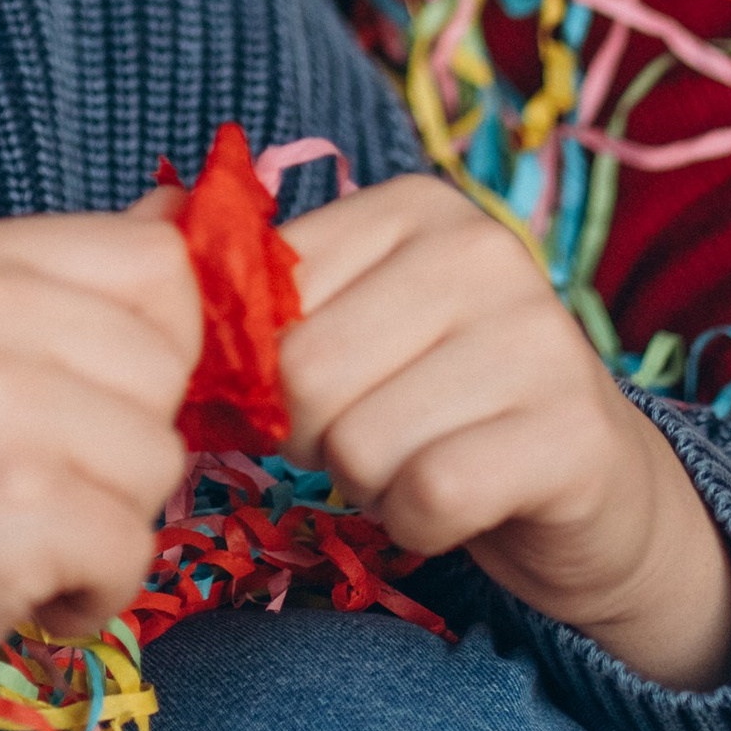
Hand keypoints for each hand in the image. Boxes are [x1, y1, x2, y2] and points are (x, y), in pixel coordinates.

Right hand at [0, 211, 199, 730]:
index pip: (158, 261)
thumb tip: (186, 214)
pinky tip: (8, 589)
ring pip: (160, 459)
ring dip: (107, 525)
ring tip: (11, 536)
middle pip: (170, 362)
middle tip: (26, 483)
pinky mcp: (9, 510)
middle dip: (127, 445)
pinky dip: (89, 595)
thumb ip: (65, 287)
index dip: (156, 344)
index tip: (88, 403)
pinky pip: (133, 549)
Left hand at [276, 174, 730, 691]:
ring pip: (360, 444)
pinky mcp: (572, 435)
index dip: (269, 368)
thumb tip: (140, 226)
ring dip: (373, 485)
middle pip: (306, 374)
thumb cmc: (438, 401)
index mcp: (416, 206)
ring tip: (425, 461)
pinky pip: (427, 496)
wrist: (590, 492)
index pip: (270, 291)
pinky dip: (420, 523)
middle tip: (377, 436)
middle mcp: (484, 250)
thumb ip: (257, 285)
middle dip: (318, 436)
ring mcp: (538, 338)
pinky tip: (458, 504)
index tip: (326, 386)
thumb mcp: (353, 320)